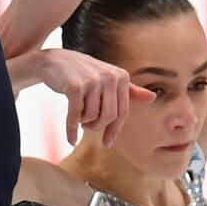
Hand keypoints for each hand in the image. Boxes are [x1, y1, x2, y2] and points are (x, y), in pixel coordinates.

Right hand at [31, 49, 155, 146]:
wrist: (53, 61)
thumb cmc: (83, 73)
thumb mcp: (108, 79)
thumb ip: (129, 90)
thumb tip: (153, 97)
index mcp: (121, 76)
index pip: (122, 112)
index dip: (114, 130)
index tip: (107, 144)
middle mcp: (109, 76)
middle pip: (108, 117)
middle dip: (97, 127)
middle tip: (87, 126)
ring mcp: (92, 81)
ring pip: (91, 117)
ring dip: (83, 123)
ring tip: (78, 116)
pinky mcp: (74, 87)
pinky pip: (75, 116)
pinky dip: (71, 130)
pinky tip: (71, 139)